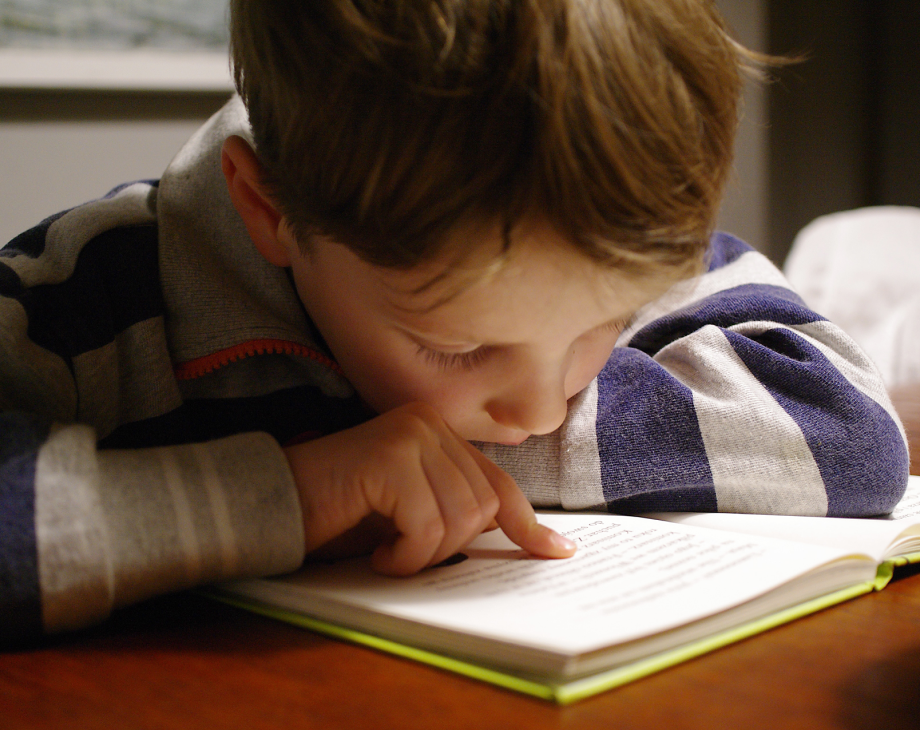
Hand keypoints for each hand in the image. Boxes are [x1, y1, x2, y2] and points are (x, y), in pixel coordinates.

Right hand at [284, 402, 575, 574]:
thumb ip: (456, 510)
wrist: (271, 505)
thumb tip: (525, 539)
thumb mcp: (410, 513)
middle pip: (482, 507)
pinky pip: (426, 526)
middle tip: (405, 554)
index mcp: (438, 432)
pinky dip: (404, 556)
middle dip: (450, 548)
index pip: (497, 483)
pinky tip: (376, 553)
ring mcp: (411, 435)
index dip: (529, 524)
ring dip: (424, 554)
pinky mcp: (390, 457)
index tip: (557, 552)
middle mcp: (428, 423)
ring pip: (460, 519)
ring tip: (387, 551)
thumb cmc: (339, 514)